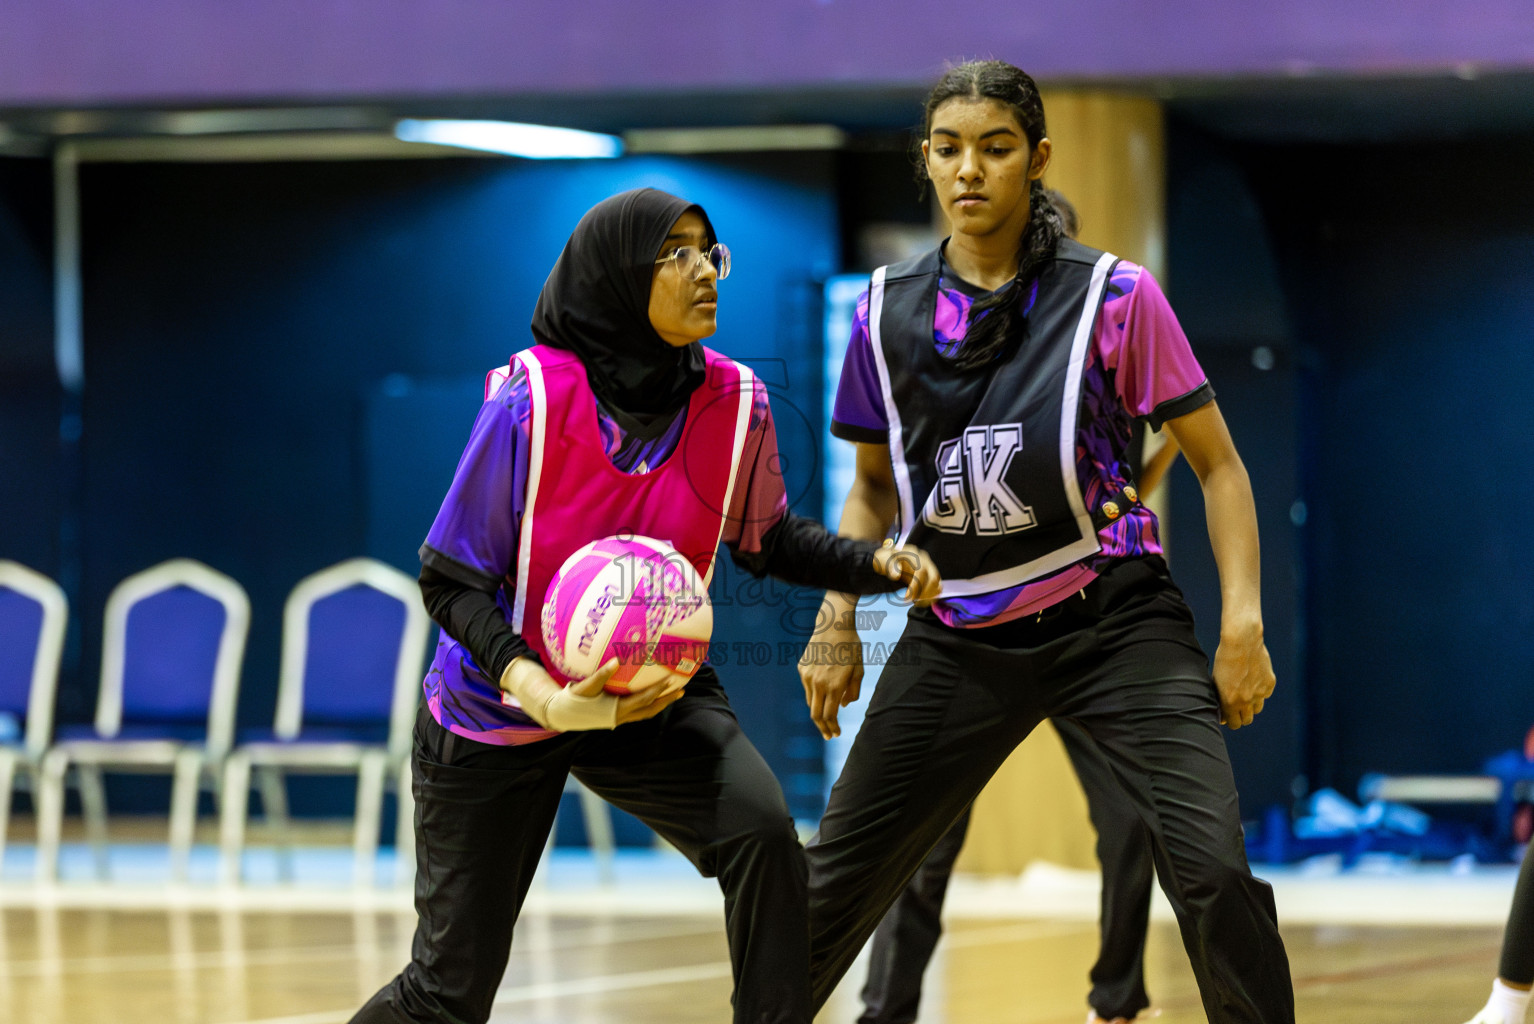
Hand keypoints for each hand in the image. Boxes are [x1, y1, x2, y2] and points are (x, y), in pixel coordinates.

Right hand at [501, 658, 683, 730]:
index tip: (670, 680)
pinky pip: (639, 712)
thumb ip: (602, 674)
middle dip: (667, 700)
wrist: (564, 714)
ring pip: (647, 713)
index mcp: (618, 709)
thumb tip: (616, 661)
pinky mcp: (618, 717)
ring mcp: (621, 719)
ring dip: (661, 703)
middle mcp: (622, 716)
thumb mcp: (587, 686)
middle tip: (682, 690)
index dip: (659, 690)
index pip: (644, 700)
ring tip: (674, 693)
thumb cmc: (575, 698)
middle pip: (651, 710)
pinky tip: (654, 694)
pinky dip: (650, 704)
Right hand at [798, 600, 864, 739]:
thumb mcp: (859, 670)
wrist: (833, 624)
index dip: (832, 728)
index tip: (836, 734)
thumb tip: (843, 706)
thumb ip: (852, 691)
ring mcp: (807, 676)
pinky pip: (807, 687)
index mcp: (834, 685)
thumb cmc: (850, 647)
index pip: (830, 715)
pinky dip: (814, 694)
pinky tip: (822, 692)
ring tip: (827, 715)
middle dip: (822, 728)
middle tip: (828, 735)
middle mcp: (818, 683)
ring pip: (810, 701)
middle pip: (816, 715)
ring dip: (818, 711)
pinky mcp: (802, 668)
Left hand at [873, 541, 941, 605]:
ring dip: (929, 595)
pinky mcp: (930, 575)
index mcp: (914, 554)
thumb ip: (890, 566)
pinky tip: (921, 602)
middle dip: (925, 592)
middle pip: (934, 577)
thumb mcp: (883, 560)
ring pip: (937, 583)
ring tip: (917, 603)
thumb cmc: (886, 560)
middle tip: (913, 601)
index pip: (921, 571)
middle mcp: (925, 560)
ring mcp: (929, 567)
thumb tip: (896, 575)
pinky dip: (931, 596)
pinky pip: (936, 587)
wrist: (888, 560)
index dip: (915, 586)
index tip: (907, 596)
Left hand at [1210, 625, 1275, 729]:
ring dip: (1251, 705)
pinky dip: (1260, 691)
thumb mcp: (1217, 680)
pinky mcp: (1269, 683)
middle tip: (1237, 707)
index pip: (1234, 724)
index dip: (1230, 720)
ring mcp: (1260, 693)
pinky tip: (1254, 679)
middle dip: (1241, 716)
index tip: (1227, 715)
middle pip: (1247, 720)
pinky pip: (1266, 694)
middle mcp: (1247, 701)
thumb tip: (1224, 716)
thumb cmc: (1224, 659)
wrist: (1241, 641)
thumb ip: (1221, 699)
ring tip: (1245, 692)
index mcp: (1231, 701)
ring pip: (1257, 709)